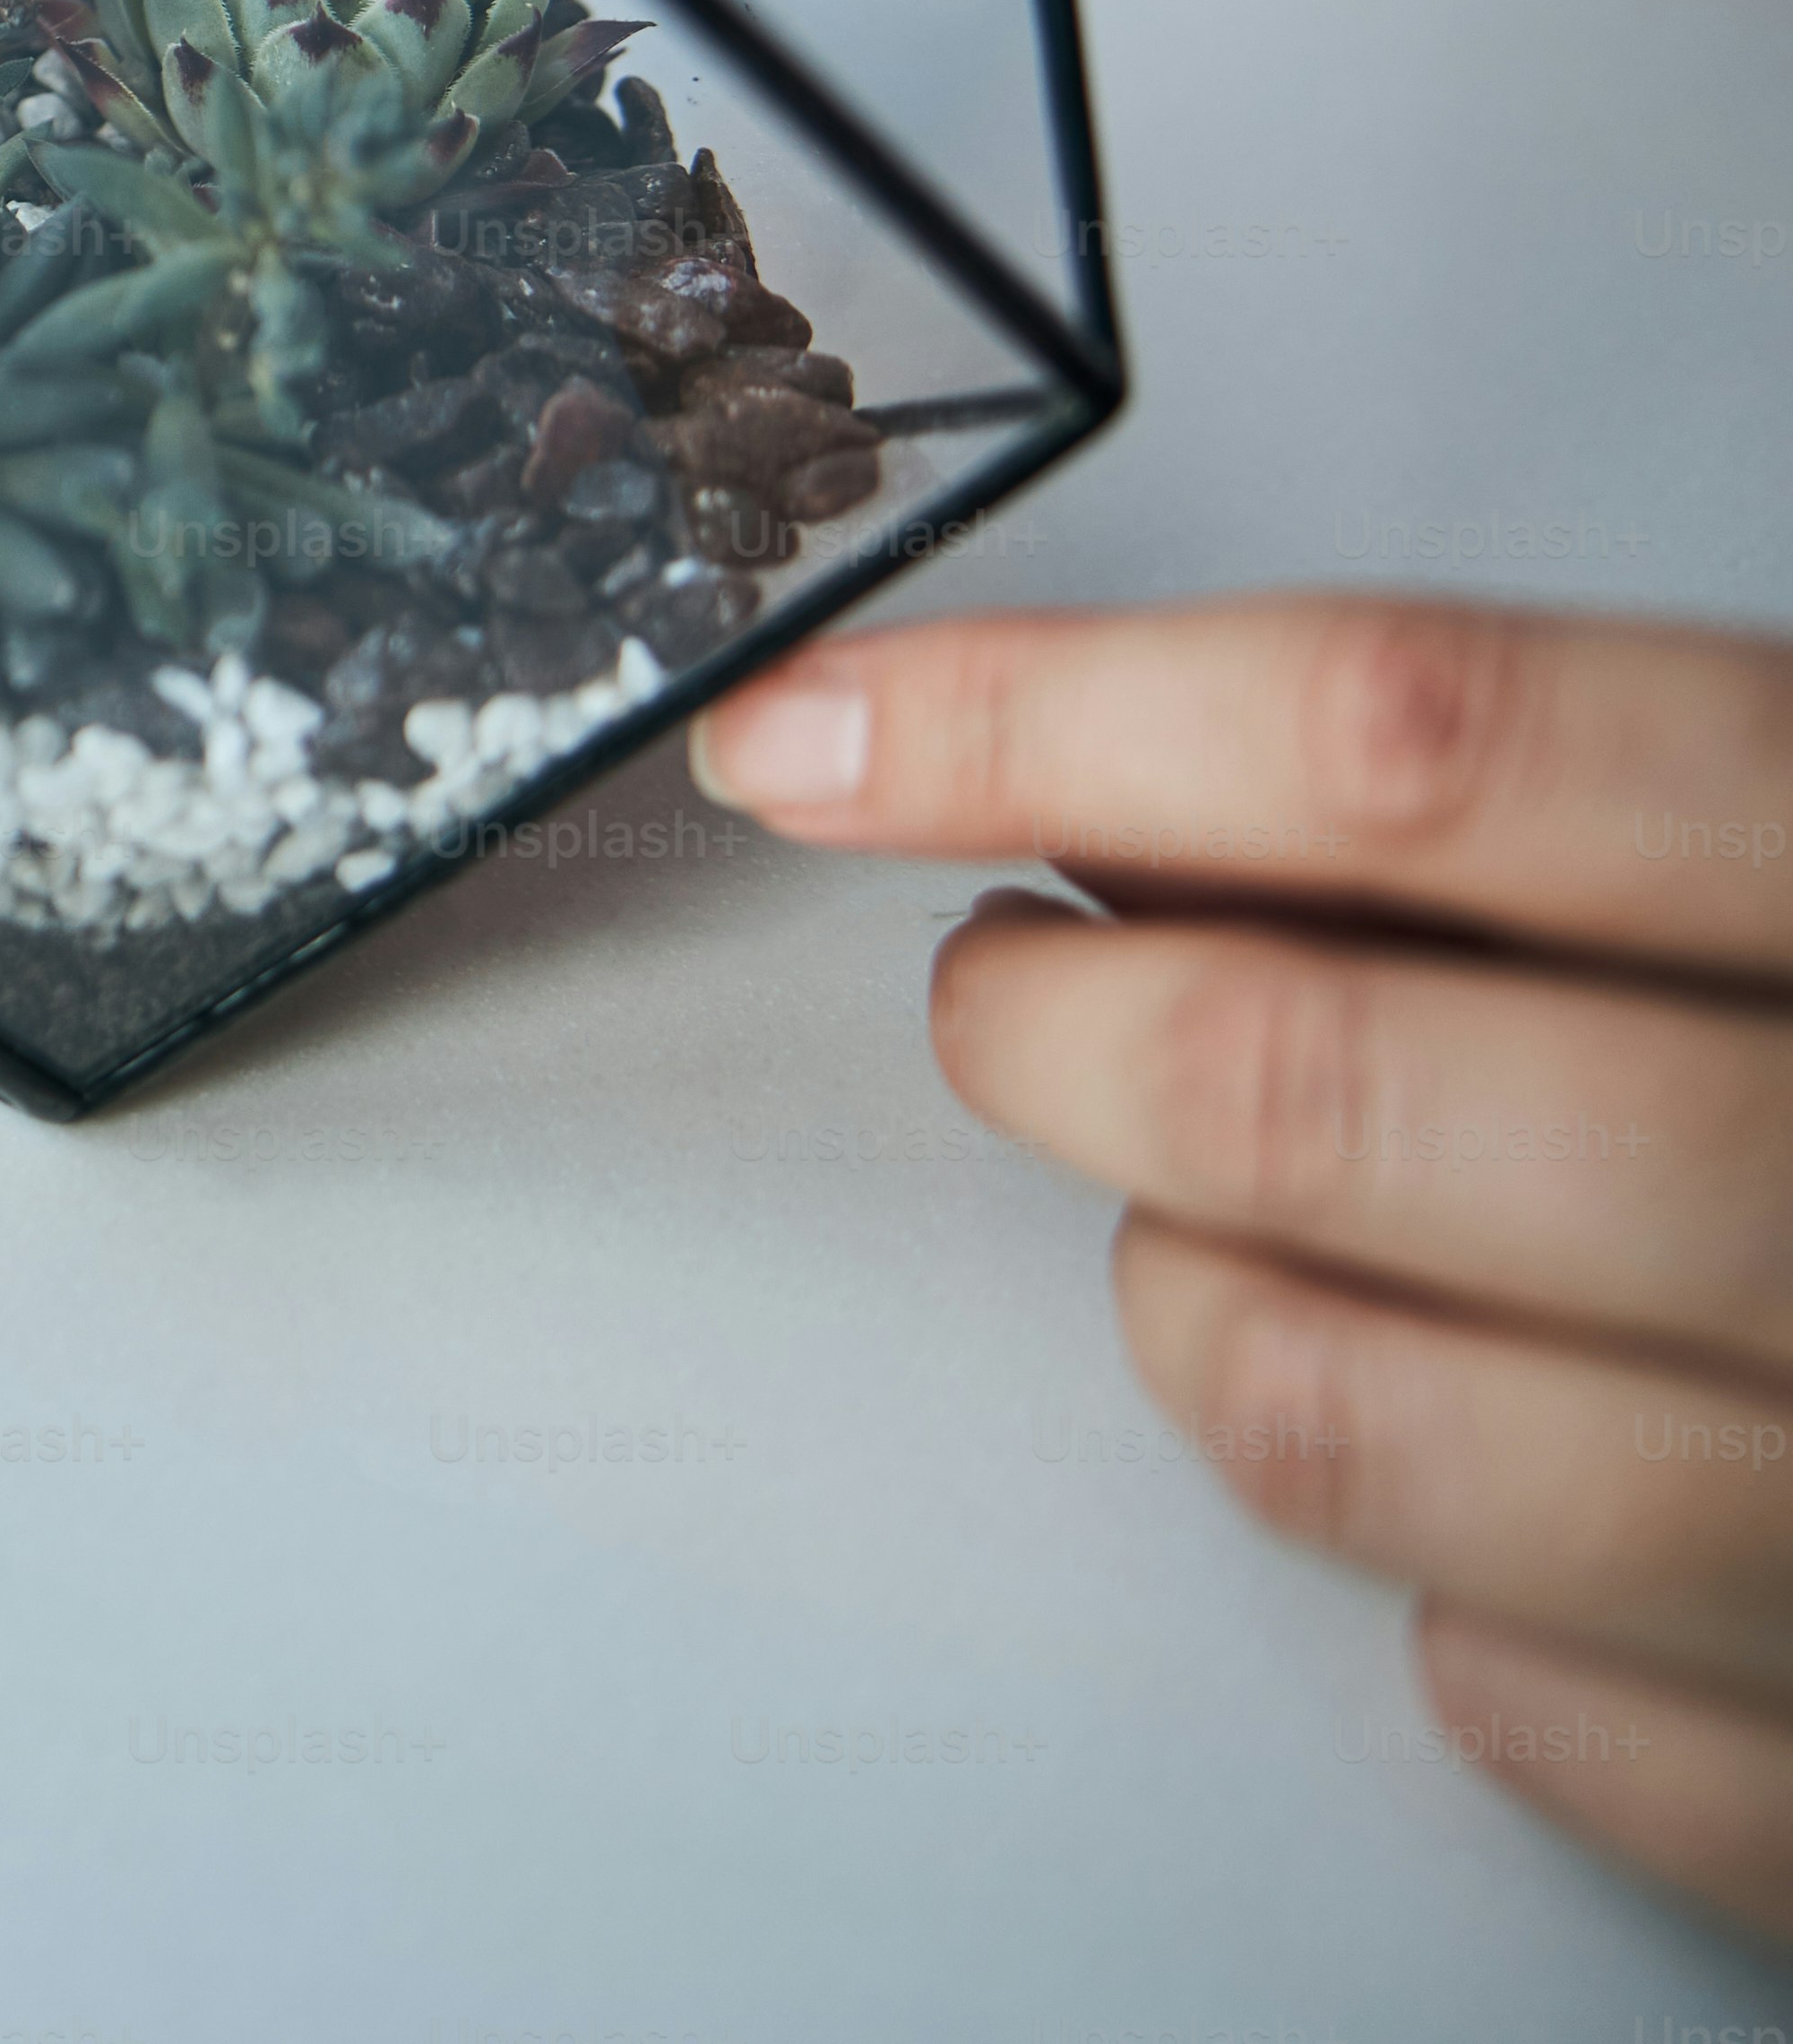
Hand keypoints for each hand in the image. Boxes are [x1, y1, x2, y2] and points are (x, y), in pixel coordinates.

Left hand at [696, 597, 1792, 1938]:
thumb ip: (1597, 824)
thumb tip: (1166, 798)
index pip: (1426, 744)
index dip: (1060, 718)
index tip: (825, 733)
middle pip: (1321, 1089)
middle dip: (1062, 1035)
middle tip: (1011, 992)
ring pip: (1345, 1417)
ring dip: (1199, 1315)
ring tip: (1225, 1240)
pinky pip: (1533, 1705)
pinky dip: (1449, 1601)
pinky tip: (1508, 1491)